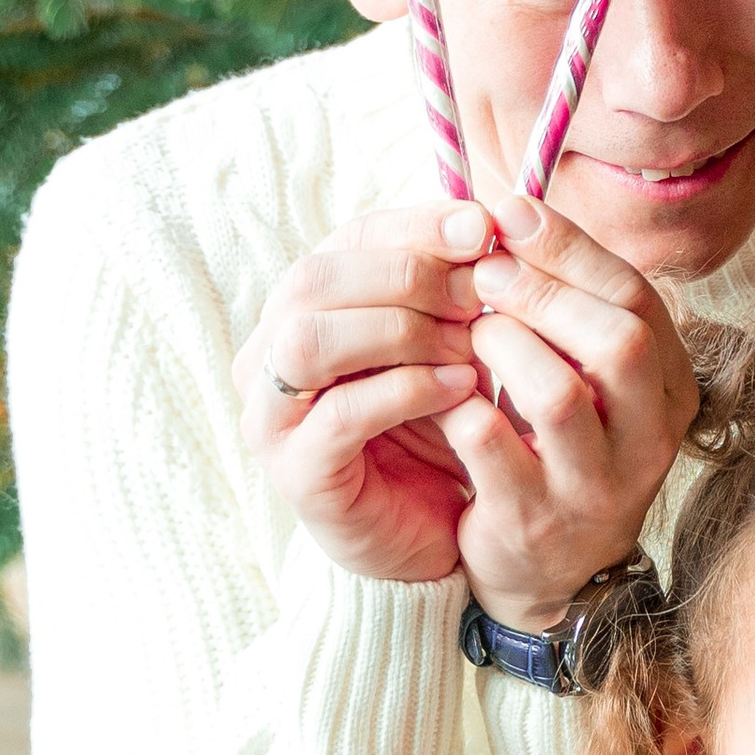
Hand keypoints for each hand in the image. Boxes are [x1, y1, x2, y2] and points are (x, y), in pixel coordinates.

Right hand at [237, 203, 491, 588]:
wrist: (435, 533)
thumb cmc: (437, 428)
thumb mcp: (449, 344)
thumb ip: (451, 288)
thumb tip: (485, 220)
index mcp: (305, 310)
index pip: (345, 241)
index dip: (413, 226)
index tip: (481, 227)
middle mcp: (270, 355)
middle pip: (314, 280)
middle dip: (405, 275)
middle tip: (478, 290)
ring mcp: (272, 416)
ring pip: (308, 341)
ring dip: (398, 330)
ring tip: (469, 344)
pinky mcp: (296, 472)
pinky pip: (339, 414)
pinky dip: (405, 391)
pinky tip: (462, 389)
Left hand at [432, 199, 702, 631]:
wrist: (546, 570)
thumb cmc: (558, 445)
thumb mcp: (585, 374)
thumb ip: (566, 302)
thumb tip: (508, 205)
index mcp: (669, 389)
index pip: (636, 299)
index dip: (571, 248)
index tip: (510, 212)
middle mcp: (648, 439)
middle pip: (619, 342)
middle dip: (543, 292)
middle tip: (484, 272)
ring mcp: (596, 486)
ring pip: (558, 395)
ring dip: (504, 346)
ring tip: (470, 329)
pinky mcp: (533, 520)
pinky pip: (493, 449)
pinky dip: (461, 405)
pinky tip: (444, 387)